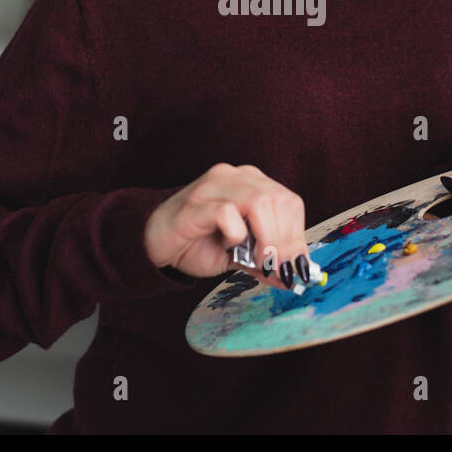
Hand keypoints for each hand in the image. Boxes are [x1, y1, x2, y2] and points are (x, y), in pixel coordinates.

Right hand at [144, 163, 312, 290]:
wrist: (153, 243)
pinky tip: (227, 246)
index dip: (297, 236)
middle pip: (279, 201)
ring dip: (267, 239)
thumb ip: (266, 260)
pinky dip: (236, 234)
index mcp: (251, 183)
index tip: (295, 267)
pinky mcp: (195, 203)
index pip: (290, 202)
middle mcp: (235, 177)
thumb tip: (293, 275)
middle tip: (278, 269)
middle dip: (285, 241)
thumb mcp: (239, 254)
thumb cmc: (196, 243)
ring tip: (259, 262)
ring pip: (260, 202)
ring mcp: (214, 186)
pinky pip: (228, 213)